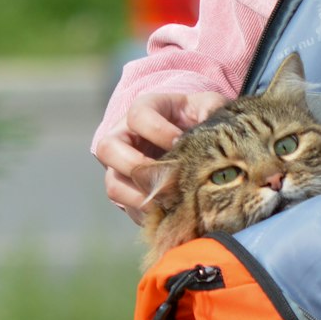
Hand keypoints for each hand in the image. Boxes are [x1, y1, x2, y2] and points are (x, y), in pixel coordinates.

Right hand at [95, 91, 227, 220]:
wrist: (189, 136)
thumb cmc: (196, 117)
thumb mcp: (206, 106)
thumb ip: (210, 109)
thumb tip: (213, 125)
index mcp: (143, 110)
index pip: (136, 116)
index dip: (156, 130)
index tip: (180, 141)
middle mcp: (123, 136)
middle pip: (107, 148)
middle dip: (135, 164)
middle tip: (166, 175)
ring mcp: (120, 166)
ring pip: (113, 184)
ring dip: (138, 196)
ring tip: (168, 199)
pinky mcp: (128, 191)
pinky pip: (127, 207)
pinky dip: (147, 213)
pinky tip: (170, 212)